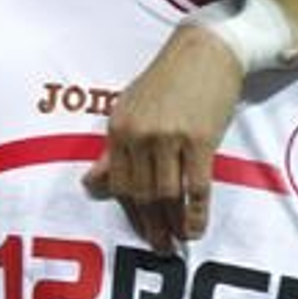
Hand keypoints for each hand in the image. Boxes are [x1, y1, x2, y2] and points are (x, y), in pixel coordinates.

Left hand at [83, 24, 241, 249]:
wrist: (206, 50)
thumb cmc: (168, 79)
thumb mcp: (130, 108)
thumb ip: (113, 149)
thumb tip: (91, 183)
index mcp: (119, 127)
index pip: (118, 182)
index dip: (130, 212)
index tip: (140, 230)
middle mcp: (139, 134)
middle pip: (141, 194)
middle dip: (150, 225)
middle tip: (159, 248)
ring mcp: (169, 137)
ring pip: (166, 194)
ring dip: (172, 224)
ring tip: (177, 242)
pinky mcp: (199, 140)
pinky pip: (195, 187)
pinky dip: (195, 212)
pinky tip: (196, 227)